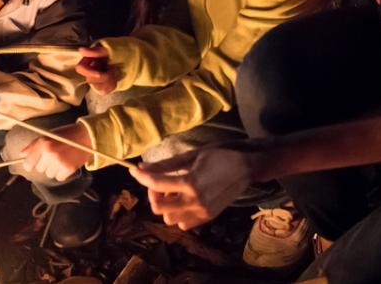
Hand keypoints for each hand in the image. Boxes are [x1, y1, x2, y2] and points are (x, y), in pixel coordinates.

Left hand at [20, 123, 92, 180]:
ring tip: (60, 159)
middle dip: (44, 164)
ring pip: (49, 174)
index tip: (31, 164)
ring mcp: (59, 162)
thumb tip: (21, 155)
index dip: (29, 164)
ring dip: (53, 169)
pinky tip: (66, 163)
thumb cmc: (65, 134)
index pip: (28, 163)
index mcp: (43, 143)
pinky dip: (61, 173)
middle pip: (39, 169)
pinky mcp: (68, 169)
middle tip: (53, 156)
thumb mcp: (48, 135)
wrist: (86, 136)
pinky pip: (59, 177)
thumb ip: (33, 146)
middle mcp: (50, 153)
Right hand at [75, 46, 119, 94]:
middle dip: (103, 76)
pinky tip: (116, 77)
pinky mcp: (102, 87)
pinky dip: (112, 84)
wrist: (128, 58)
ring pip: (98, 87)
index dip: (88, 72)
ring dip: (109, 80)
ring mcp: (95, 80)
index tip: (99, 73)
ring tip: (115, 71)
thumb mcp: (108, 49)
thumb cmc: (117, 51)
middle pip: (90, 80)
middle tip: (113, 69)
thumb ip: (95, 51)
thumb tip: (81, 50)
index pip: (80, 68)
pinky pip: (104, 90)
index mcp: (88, 60)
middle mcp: (89, 71)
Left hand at [130, 147, 261, 229]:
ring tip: (173, 191)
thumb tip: (143, 167)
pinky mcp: (208, 218)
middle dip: (153, 194)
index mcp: (191, 183)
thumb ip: (166, 165)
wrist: (246, 167)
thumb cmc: (219, 155)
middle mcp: (195, 202)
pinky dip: (178, 214)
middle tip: (159, 182)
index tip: (133, 170)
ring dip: (166, 205)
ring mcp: (202, 213)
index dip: (141, 177)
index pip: (156, 184)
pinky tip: (184, 200)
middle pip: (158, 208)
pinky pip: (183, 224)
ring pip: (169, 218)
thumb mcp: (192, 155)